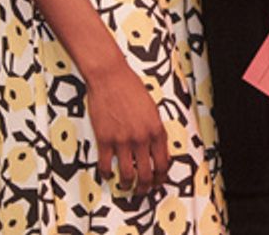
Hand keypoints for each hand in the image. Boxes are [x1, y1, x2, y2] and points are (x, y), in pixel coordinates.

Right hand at [86, 62, 169, 194]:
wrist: (111, 78)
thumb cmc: (131, 88)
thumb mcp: (151, 109)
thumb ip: (153, 129)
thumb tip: (155, 147)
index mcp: (156, 129)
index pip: (163, 162)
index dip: (162, 176)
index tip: (159, 180)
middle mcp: (142, 138)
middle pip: (147, 173)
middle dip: (146, 186)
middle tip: (143, 191)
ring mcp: (123, 140)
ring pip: (127, 174)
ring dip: (128, 184)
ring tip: (126, 186)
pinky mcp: (105, 140)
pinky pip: (106, 165)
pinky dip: (107, 173)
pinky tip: (107, 174)